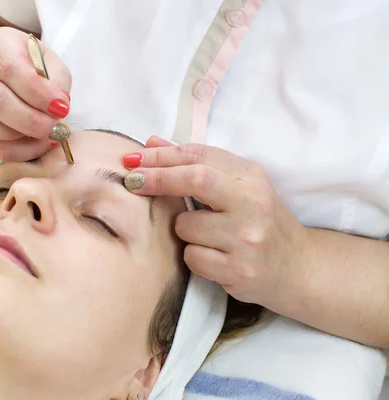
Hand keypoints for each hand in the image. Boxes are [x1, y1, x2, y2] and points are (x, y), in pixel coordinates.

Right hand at [0, 27, 71, 160]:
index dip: (37, 92)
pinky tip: (34, 145)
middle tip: (56, 128)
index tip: (62, 108)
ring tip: (46, 136)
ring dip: (18, 136)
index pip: (9, 67)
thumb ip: (56, 82)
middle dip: (30, 119)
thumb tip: (57, 107)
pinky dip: (13, 150)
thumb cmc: (33, 67)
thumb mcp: (50, 65)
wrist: (6, 73)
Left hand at [123, 137, 309, 304]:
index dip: (162, 155)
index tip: (133, 157)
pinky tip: (215, 257)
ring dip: (183, 230)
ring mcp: (247, 238)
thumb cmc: (260, 222)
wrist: (297, 268)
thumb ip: (196, 164)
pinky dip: (193, 256)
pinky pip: (192, 258)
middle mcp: (253, 204)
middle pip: (195, 179)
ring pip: (186, 226)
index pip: (200, 155)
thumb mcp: (237, 187)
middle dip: (157, 178)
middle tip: (131, 180)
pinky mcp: (239, 270)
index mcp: (251, 177)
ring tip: (207, 236)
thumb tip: (152, 143)